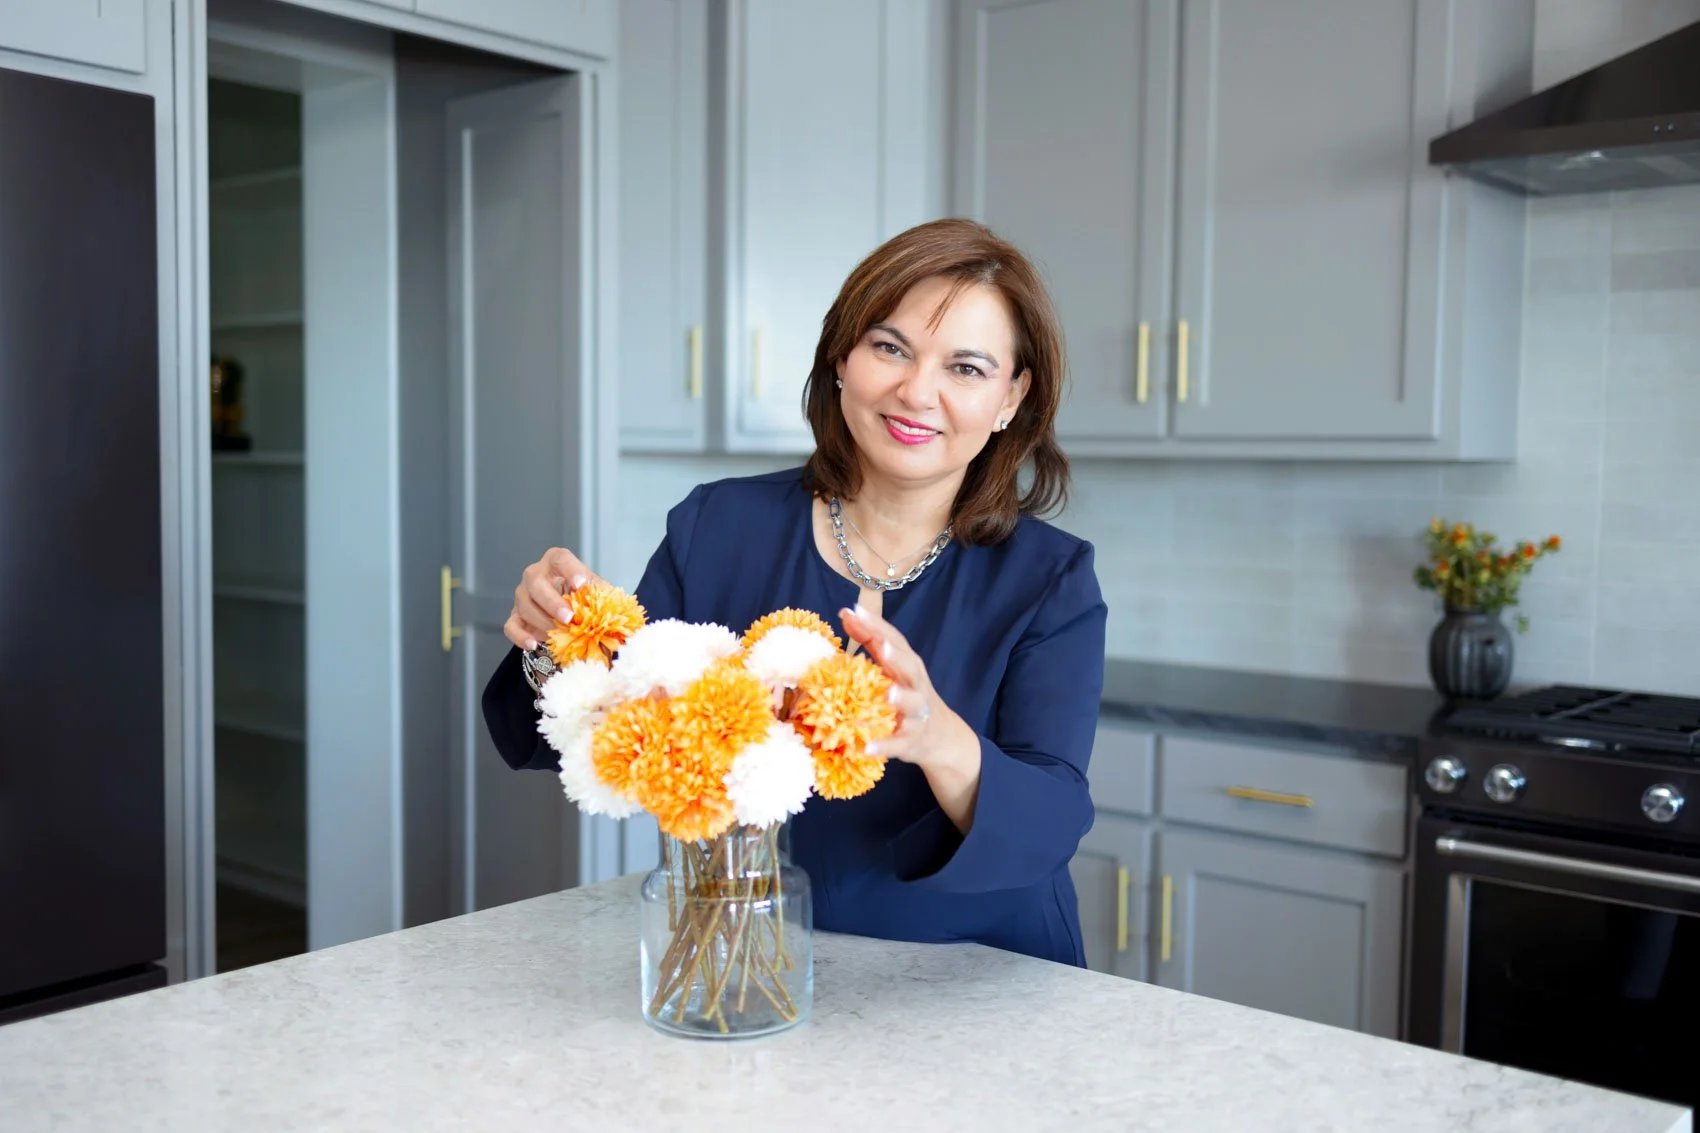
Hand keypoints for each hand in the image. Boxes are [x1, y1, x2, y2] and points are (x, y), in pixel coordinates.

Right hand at [505, 547, 603, 651]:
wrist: (570, 612)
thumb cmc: (583, 597)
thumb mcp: (596, 591)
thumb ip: (602, 595)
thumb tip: (613, 607)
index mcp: (556, 562)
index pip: (560, 558)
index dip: (570, 570)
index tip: (582, 584)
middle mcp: (535, 574)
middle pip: (535, 582)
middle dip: (552, 601)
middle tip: (569, 618)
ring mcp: (522, 595)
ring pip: (524, 605)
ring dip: (543, 621)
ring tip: (560, 634)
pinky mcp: (516, 616)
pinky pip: (511, 626)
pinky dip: (521, 637)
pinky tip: (535, 644)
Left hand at [838, 604, 969, 770]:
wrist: (939, 736)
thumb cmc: (908, 694)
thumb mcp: (893, 668)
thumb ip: (870, 641)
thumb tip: (846, 614)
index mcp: (909, 665)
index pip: (894, 641)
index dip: (877, 626)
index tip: (854, 611)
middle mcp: (916, 686)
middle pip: (910, 668)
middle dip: (897, 657)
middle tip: (881, 646)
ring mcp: (917, 714)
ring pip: (912, 705)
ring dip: (901, 698)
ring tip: (888, 694)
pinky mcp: (912, 740)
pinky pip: (898, 744)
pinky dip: (883, 746)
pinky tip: (866, 749)